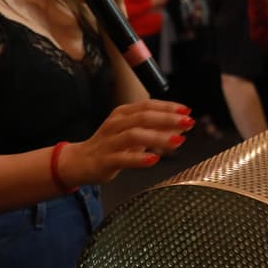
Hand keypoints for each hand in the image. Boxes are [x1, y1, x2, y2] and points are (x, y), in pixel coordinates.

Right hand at [62, 101, 194, 184]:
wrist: (79, 162)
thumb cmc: (111, 146)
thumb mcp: (134, 135)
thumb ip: (156, 130)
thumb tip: (181, 126)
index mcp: (122, 114)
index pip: (147, 105)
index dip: (168, 107)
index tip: (186, 110)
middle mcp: (116, 124)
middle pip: (143, 117)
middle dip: (168, 118)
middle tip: (188, 122)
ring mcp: (109, 142)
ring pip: (134, 135)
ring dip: (158, 137)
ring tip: (178, 140)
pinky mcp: (105, 160)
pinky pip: (123, 158)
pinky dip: (140, 158)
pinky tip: (154, 158)